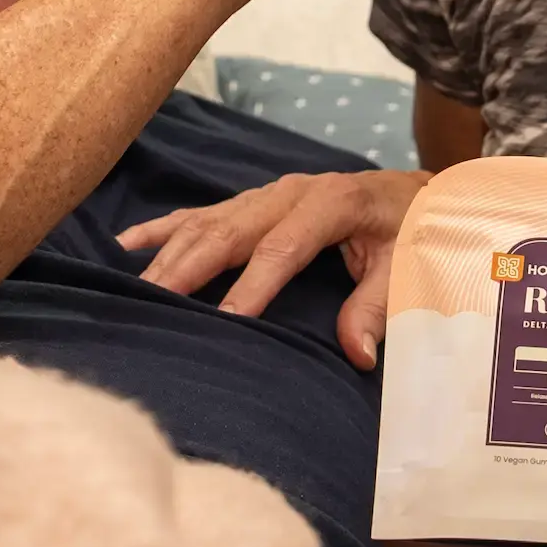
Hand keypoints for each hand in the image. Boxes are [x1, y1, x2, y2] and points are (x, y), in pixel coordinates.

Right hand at [118, 168, 429, 370]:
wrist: (419, 192)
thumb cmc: (413, 232)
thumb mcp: (409, 266)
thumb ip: (378, 306)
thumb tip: (357, 353)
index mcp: (333, 203)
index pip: (284, 248)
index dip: (253, 285)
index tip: (226, 321)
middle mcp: (292, 192)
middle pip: (232, 230)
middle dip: (190, 267)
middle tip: (154, 303)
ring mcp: (269, 193)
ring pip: (209, 221)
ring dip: (170, 254)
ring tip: (135, 287)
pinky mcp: (255, 201)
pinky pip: (203, 212)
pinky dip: (164, 228)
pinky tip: (126, 244)